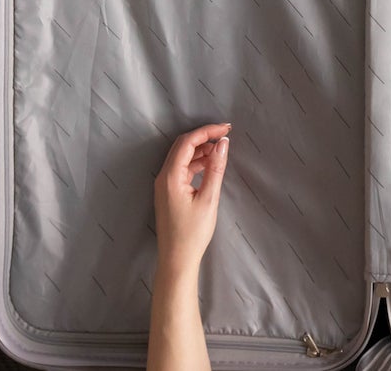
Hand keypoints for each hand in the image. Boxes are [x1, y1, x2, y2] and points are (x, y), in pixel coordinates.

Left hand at [153, 122, 231, 276]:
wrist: (177, 260)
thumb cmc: (193, 233)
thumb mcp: (208, 199)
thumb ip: (216, 169)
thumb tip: (223, 144)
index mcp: (170, 176)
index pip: (187, 142)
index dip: (207, 131)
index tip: (227, 129)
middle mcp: (163, 176)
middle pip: (182, 146)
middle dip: (203, 137)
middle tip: (225, 135)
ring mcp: (164, 185)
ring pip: (182, 157)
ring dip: (200, 150)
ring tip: (221, 150)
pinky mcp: (168, 192)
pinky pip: (182, 169)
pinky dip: (196, 163)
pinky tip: (210, 165)